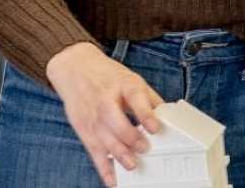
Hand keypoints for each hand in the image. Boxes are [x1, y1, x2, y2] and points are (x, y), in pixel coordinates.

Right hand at [45, 42, 166, 187]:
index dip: (145, 114)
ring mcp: (93, 117)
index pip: (135, 98)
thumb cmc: (108, 76)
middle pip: (116, 122)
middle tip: (144, 149)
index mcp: (122, 85)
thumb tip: (169, 118)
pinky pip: (94, 152)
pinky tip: (113, 180)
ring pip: (104, 139)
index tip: (155, 128)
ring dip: (118, 154)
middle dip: (130, 138)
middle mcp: (106, 101)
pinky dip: (103, 168)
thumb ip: (149, 99)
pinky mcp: (84, 130)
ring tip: (132, 165)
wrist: (75, 69)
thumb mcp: (131, 79)